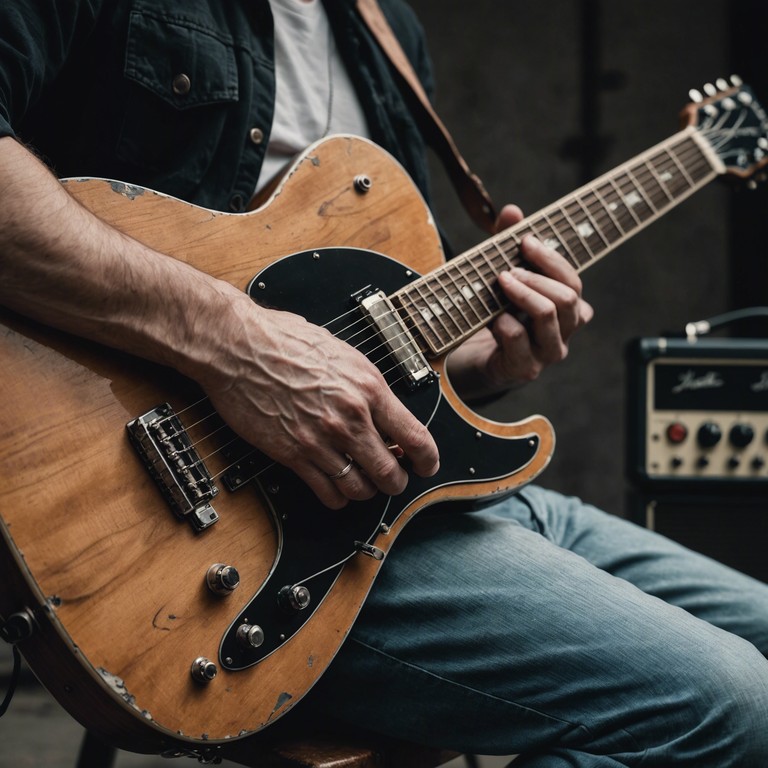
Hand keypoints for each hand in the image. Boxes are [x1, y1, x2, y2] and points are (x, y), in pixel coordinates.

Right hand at [201, 295, 439, 508]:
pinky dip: (337, 497)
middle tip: (393, 478)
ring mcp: (321, 439)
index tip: (426, 465)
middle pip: (390, 472)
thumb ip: (365, 385)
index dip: (427, 459)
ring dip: (366, 491)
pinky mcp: (293, 454)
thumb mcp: (342, 353)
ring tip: (363, 483)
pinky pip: (327, 492)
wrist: (238, 346)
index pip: (415, 437)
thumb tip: (383, 409)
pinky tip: (337, 488)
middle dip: (396, 481)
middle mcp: (349, 417)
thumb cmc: (283, 340)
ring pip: (360, 487)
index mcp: (368, 388)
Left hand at [447, 204, 593, 399]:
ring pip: (548, 315)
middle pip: (567, 297)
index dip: (551, 259)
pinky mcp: (525, 368)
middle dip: (536, 276)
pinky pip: (519, 339)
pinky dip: (503, 322)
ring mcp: (547, 353)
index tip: (525, 241)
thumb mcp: (504, 278)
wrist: (481, 363)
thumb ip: (508, 245)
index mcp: (569, 311)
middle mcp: (565, 333)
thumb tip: (513, 211)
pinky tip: (490, 318)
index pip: (574, 281)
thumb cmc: (499, 315)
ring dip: (522, 292)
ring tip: (501, 282)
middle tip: (508, 269)